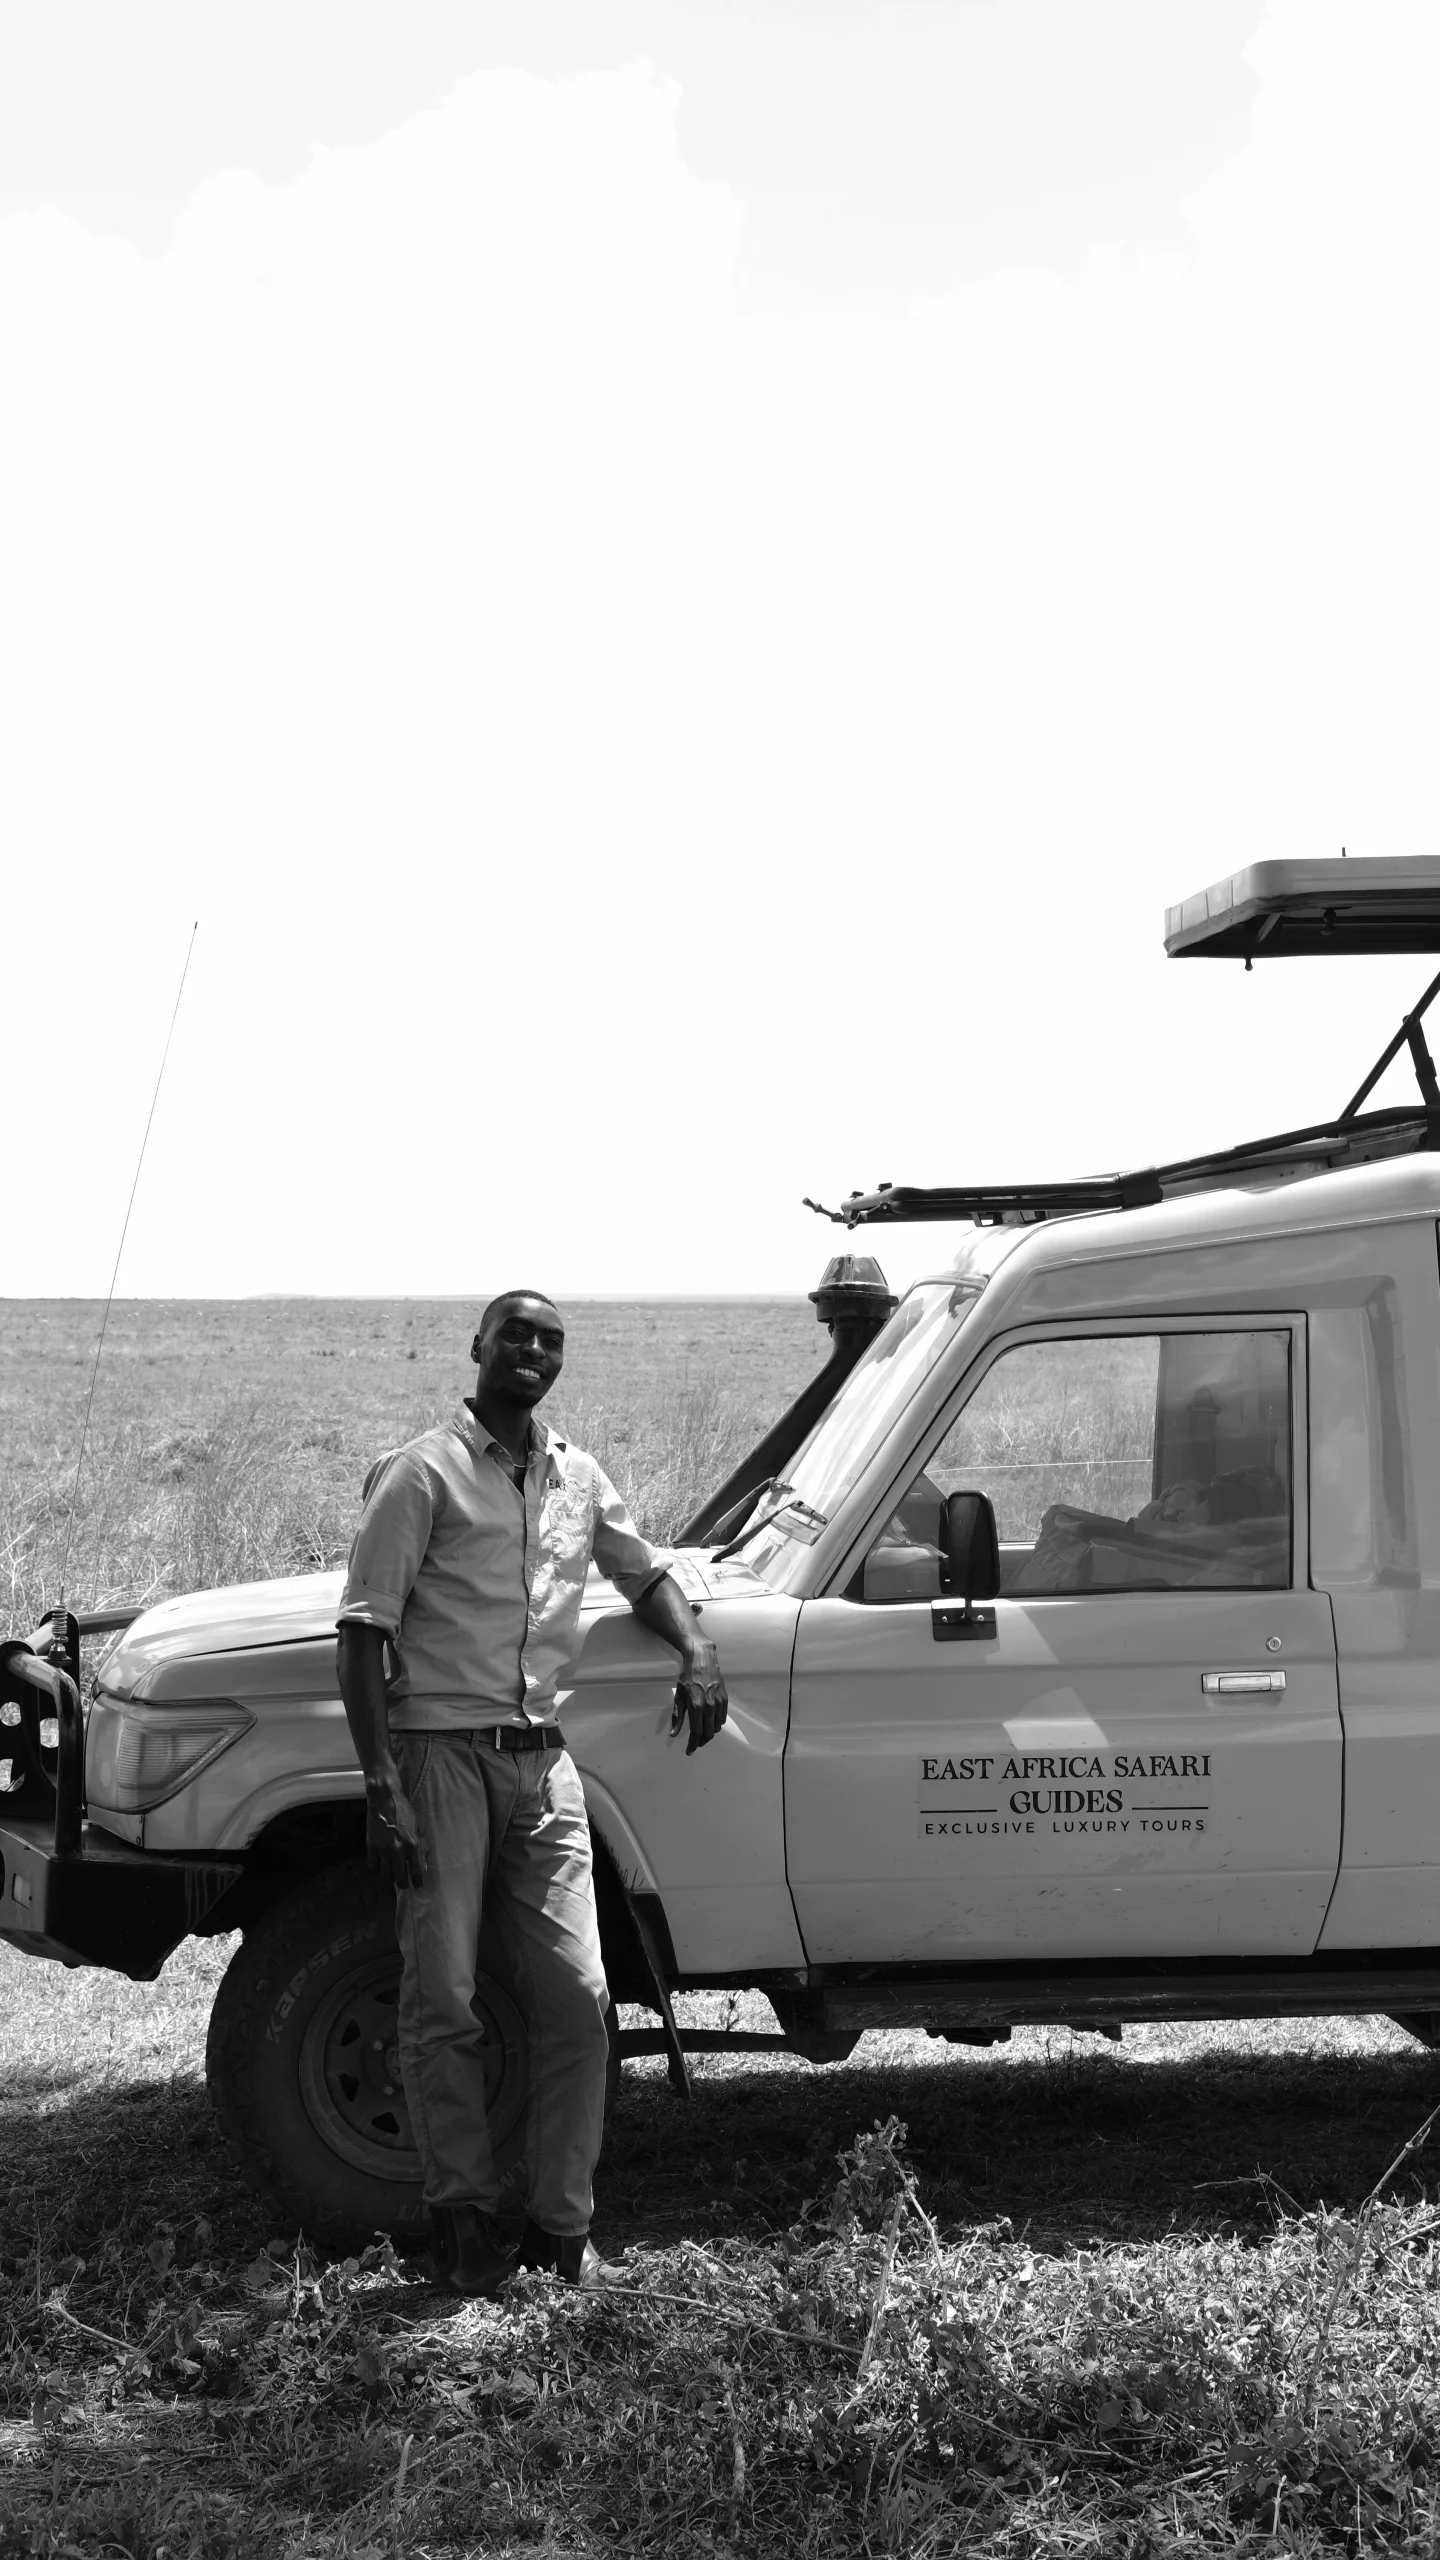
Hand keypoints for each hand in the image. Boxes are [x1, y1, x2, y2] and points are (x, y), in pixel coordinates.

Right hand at [365, 1776, 426, 1888]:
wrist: (384, 1800)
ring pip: (386, 1875)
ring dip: (390, 1878)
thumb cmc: (405, 1812)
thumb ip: (422, 1847)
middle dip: (403, 1884)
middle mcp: (397, 1850)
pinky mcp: (371, 1847)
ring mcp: (382, 1850)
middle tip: (404, 1885)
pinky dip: (378, 1868)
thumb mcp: (419, 1827)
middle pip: (400, 1877)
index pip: (416, 1871)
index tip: (418, 1886)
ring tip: (393, 1877)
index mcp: (412, 1845)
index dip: (417, 1881)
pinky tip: (381, 1867)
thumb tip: (423, 1865)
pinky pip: (374, 1865)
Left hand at [670, 1638, 727, 1755]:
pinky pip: (722, 1718)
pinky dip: (716, 1724)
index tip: (689, 1751)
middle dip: (701, 1741)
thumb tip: (674, 1734)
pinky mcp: (725, 1699)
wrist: (702, 1660)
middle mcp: (710, 1707)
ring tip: (702, 1732)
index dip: (693, 1744)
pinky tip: (710, 1722)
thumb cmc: (687, 1677)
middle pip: (709, 1733)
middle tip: (695, 1743)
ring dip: (709, 1733)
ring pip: (717, 1727)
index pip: (696, 1732)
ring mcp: (719, 1703)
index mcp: (696, 1707)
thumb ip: (678, 1716)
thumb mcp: (679, 1696)